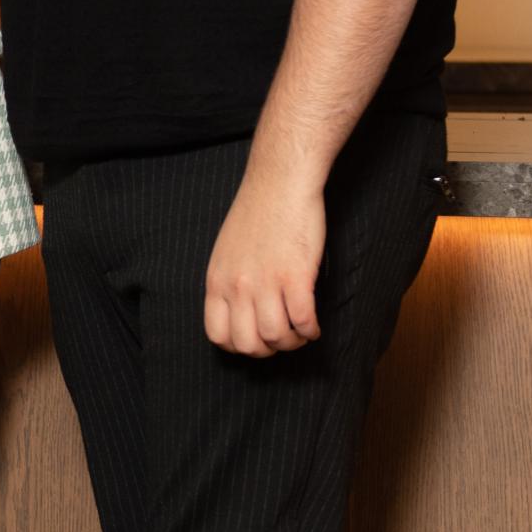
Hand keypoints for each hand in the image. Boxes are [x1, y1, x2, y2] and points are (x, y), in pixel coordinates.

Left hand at [204, 168, 326, 356]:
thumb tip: (239, 311)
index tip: (256, 340)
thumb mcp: (227, 251)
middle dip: (269, 350)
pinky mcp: (296, 275)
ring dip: (293, 342)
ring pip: (277, 337)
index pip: (218, 335)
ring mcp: (266, 282)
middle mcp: (238, 286)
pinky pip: (303, 320)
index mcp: (217, 280)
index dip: (239, 347)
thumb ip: (229, 281)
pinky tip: (314, 325)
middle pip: (248, 344)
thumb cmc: (257, 212)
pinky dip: (311, 330)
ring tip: (301, 332)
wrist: (280, 182)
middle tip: (283, 338)